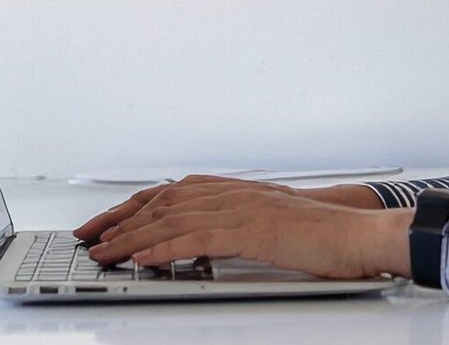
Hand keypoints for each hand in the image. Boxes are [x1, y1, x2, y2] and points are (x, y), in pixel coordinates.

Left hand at [73, 176, 381, 242]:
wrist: (359, 233)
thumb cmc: (324, 236)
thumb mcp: (273, 227)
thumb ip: (238, 229)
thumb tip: (204, 245)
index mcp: (239, 191)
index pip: (173, 192)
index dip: (135, 206)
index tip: (107, 221)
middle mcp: (235, 193)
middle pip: (163, 200)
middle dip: (120, 218)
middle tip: (89, 236)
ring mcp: (242, 209)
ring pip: (172, 217)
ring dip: (131, 235)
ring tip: (104, 251)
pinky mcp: (251, 230)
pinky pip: (196, 238)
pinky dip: (164, 247)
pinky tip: (143, 257)